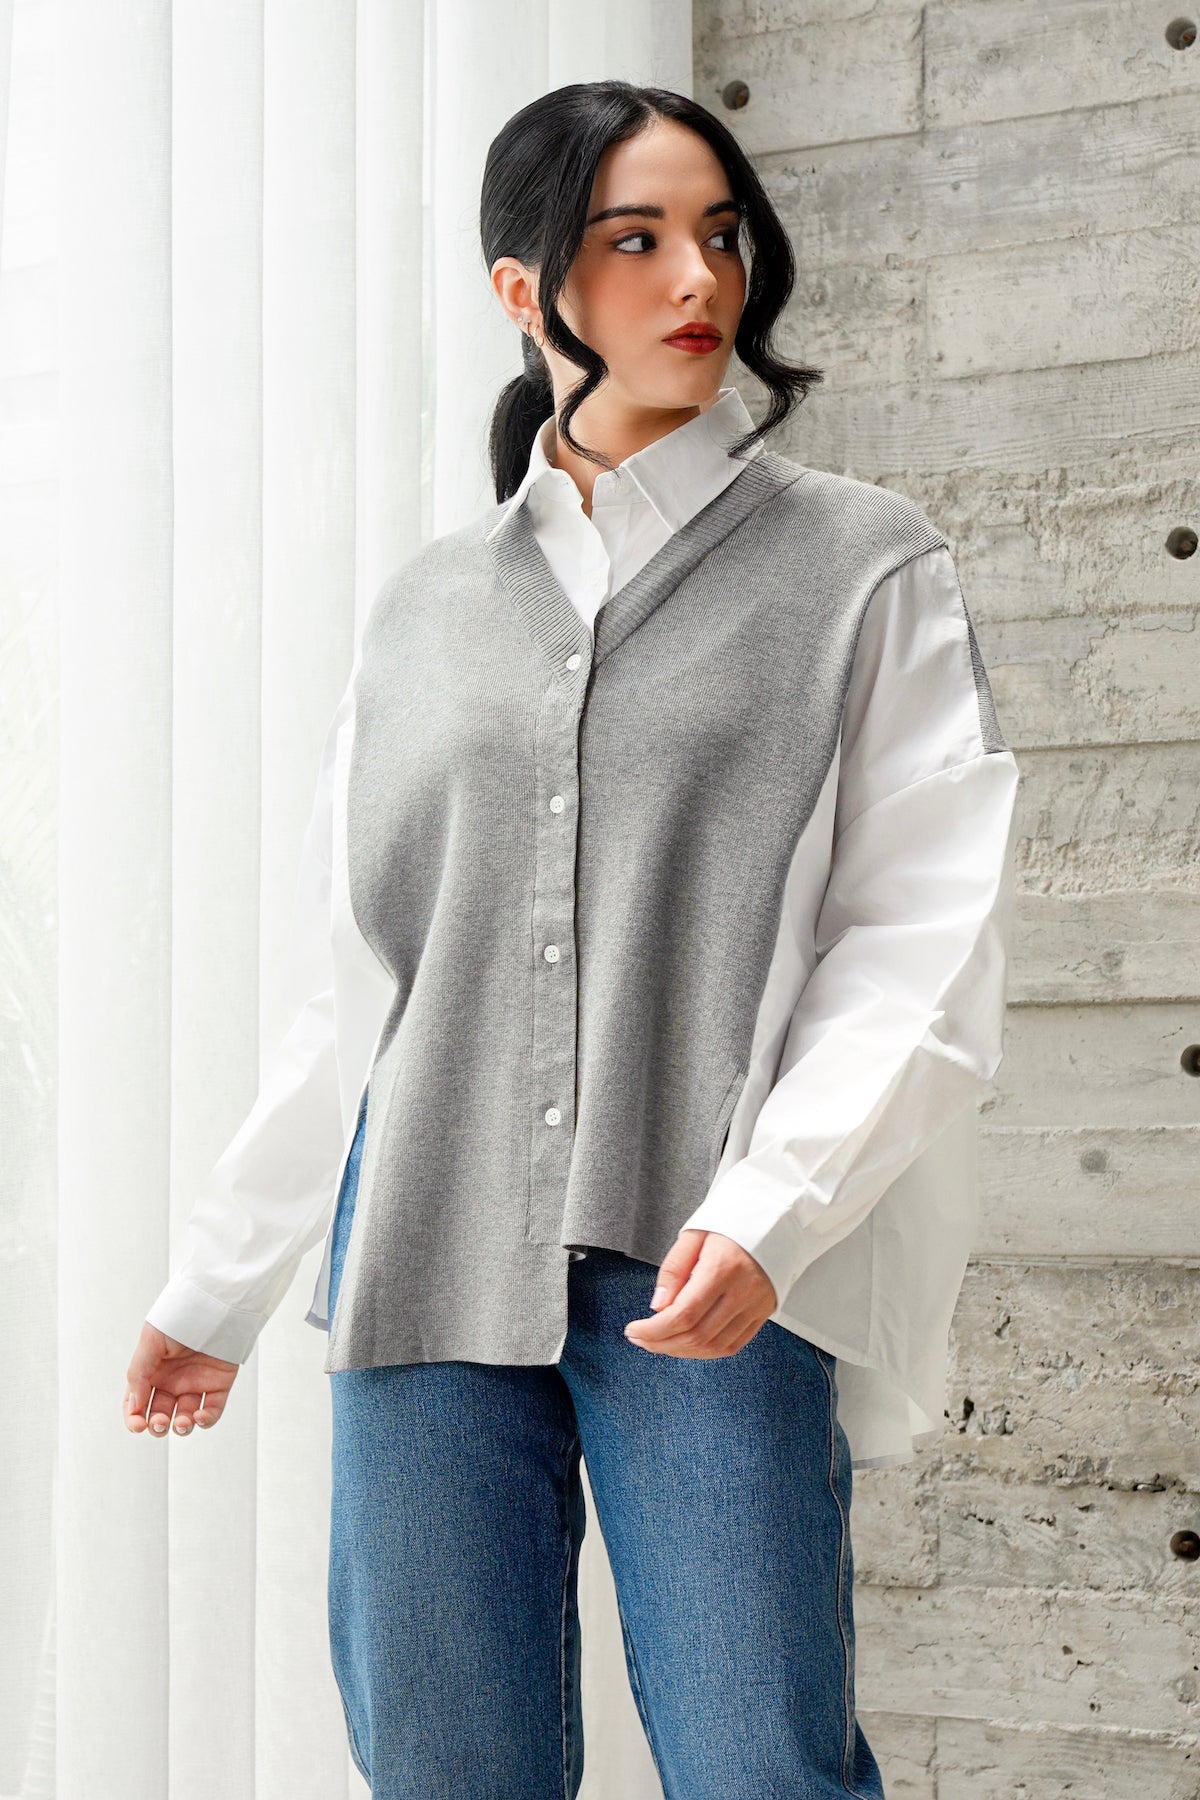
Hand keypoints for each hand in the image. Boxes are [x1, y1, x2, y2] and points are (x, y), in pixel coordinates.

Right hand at [123, 1321, 240, 1436]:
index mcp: (152, 1370)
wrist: (216, 1302)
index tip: (137, 1425)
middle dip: (156, 1425)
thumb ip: (139, 1372)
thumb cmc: (181, 1315)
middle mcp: (172, 1379)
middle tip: (159, 1423)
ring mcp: (196, 1383)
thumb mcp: (151, 1340)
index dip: (134, 1418)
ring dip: (181, 1427)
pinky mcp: (219, 1384)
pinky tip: (199, 1417)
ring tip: (180, 1422)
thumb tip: (134, 1405)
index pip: (137, 1402)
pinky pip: (212, 1410)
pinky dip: (206, 1420)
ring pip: (185, 1417)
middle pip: (160, 1414)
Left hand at [623, 1229, 777, 1358]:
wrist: (772, 1218)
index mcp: (723, 1267)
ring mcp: (756, 1305)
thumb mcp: (694, 1234)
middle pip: (697, 1335)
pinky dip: (706, 1352)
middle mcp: (743, 1291)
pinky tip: (687, 1344)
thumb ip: (673, 1270)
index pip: (684, 1314)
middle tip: (641, 1339)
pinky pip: (732, 1345)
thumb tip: (658, 1306)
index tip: (633, 1330)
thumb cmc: (730, 1221)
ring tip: (659, 1343)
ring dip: (681, 1351)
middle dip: (662, 1344)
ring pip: (714, 1346)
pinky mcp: (763, 1312)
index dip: (654, 1330)